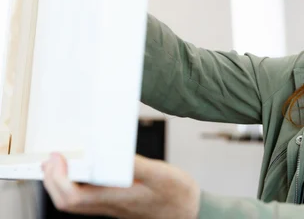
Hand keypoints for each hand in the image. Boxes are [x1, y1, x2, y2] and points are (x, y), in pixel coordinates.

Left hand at [42, 153, 200, 218]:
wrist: (190, 211)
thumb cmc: (177, 195)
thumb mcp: (161, 173)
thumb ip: (136, 164)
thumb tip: (115, 154)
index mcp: (116, 198)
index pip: (73, 196)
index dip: (58, 178)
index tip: (58, 157)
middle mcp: (109, 205)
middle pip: (67, 202)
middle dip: (52, 180)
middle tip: (52, 158)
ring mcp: (111, 207)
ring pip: (74, 202)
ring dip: (60, 183)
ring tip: (61, 162)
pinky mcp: (116, 204)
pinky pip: (85, 198)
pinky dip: (75, 184)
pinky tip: (83, 170)